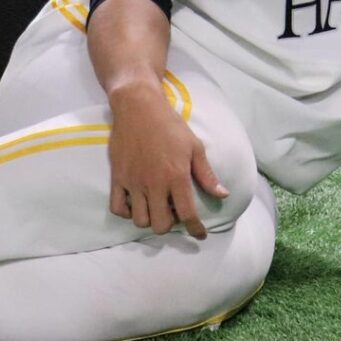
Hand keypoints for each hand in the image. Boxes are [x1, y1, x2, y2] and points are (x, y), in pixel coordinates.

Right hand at [107, 85, 227, 238]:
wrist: (138, 106)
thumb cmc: (170, 125)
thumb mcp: (194, 146)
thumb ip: (207, 174)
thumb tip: (223, 195)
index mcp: (176, 176)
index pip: (187, 215)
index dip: (195, 229)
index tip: (199, 234)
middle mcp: (154, 183)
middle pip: (161, 224)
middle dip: (170, 224)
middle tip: (173, 212)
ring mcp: (133, 181)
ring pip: (139, 220)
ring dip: (150, 219)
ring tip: (155, 206)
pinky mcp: (117, 177)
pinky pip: (117, 207)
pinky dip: (127, 212)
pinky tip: (136, 203)